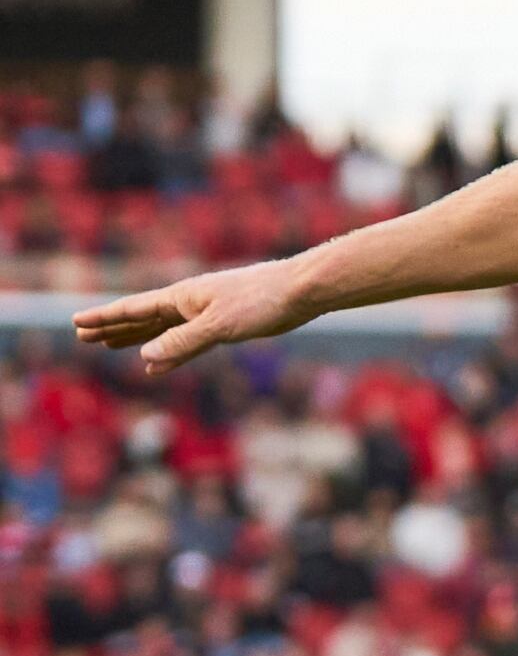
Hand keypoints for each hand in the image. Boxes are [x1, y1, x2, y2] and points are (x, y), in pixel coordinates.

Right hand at [72, 260, 315, 373]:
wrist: (302, 291)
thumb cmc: (261, 301)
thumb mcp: (219, 326)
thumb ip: (183, 342)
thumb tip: (145, 358)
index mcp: (182, 297)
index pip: (134, 309)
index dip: (105, 317)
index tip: (76, 322)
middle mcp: (189, 303)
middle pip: (142, 319)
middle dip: (112, 328)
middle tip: (82, 337)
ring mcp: (207, 314)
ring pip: (163, 330)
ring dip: (137, 339)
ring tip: (111, 346)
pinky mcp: (226, 324)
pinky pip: (187, 341)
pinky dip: (170, 352)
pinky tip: (159, 364)